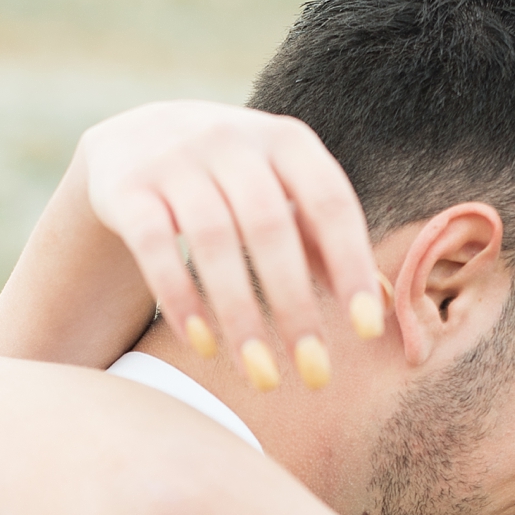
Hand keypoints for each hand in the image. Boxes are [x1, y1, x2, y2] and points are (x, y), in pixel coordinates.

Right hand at [78, 102, 383, 389]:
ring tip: (262, 376)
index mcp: (287, 141)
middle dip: (296, 306)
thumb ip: (328, 246)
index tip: (367, 331)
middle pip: (271, 228)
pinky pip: (154, 247)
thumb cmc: (235, 183)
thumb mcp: (285, 197)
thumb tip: (387, 310)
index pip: (330, 203)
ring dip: (241, 315)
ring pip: (212, 241)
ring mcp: (174, 159)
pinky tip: (203, 344)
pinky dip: (180, 298)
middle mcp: (232, 140)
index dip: (351, 266)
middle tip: (315, 374)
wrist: (137, 137)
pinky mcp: (127, 188)